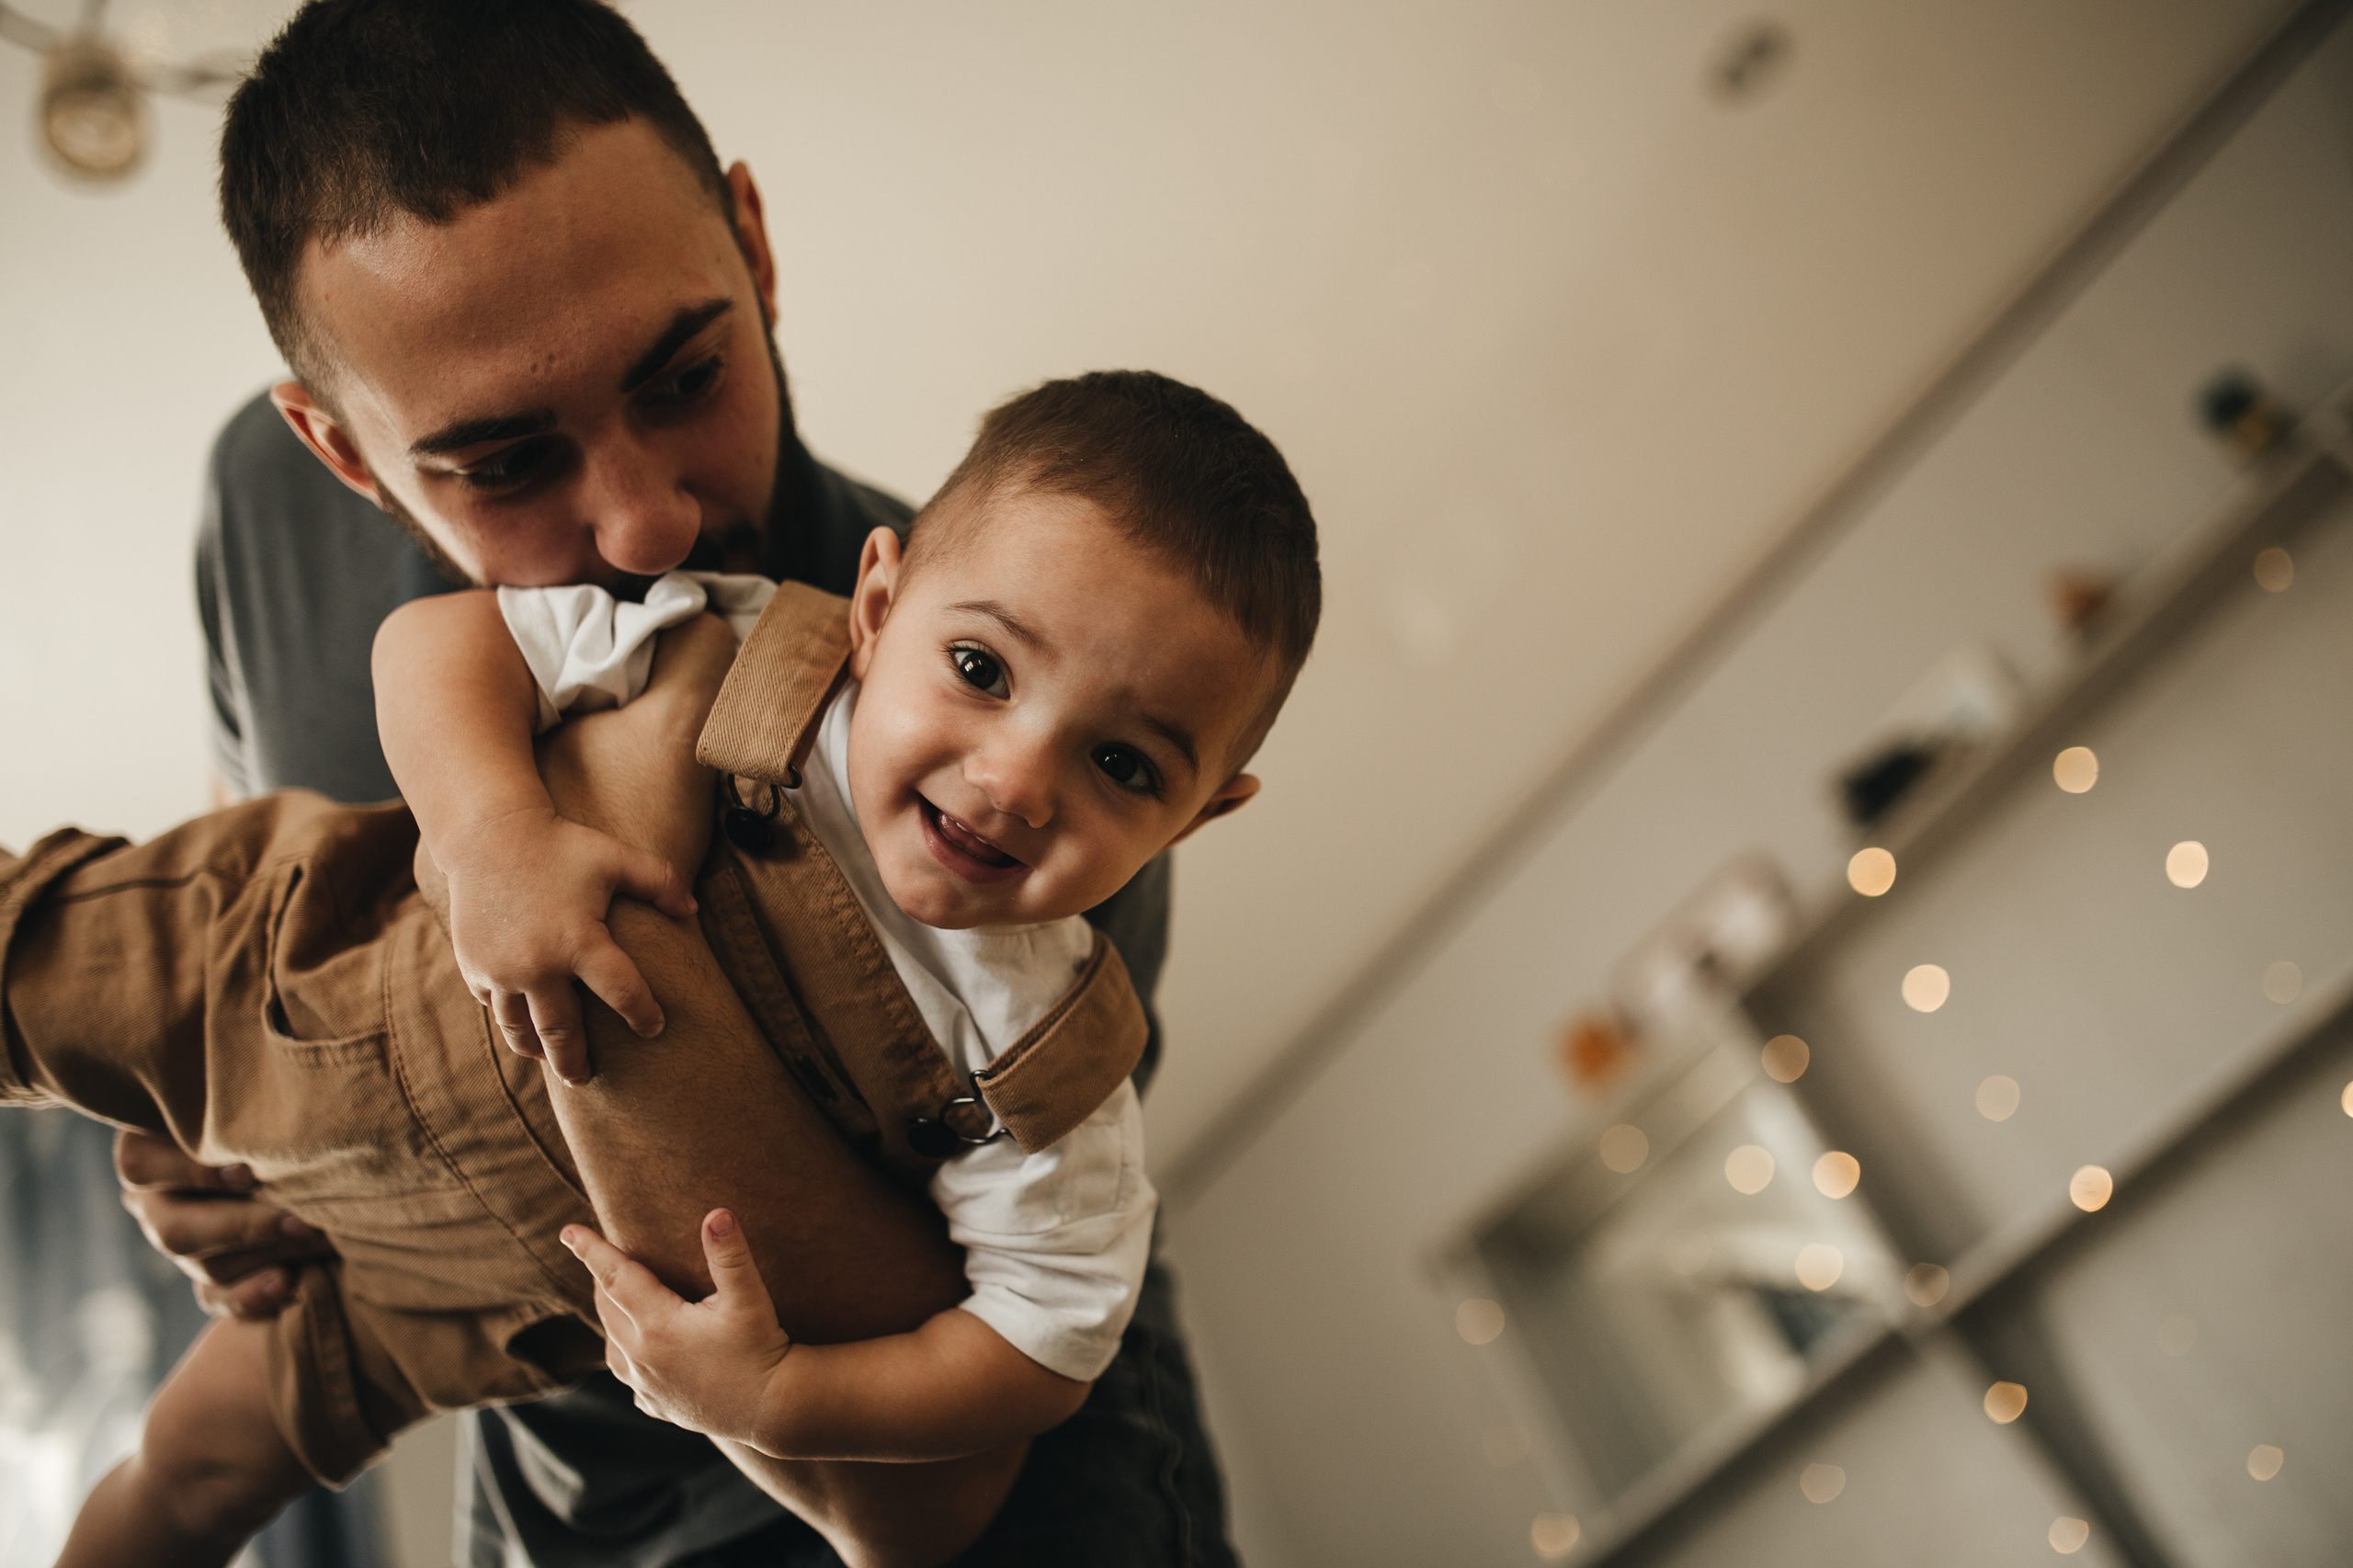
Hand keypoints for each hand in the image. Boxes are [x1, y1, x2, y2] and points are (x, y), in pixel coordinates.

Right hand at [114, 1129, 334, 1318]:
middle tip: (302, 1220)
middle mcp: (157, 1198)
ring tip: (318, 1239)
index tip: (248, 1172)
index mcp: (153, 1146)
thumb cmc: (275, 1111)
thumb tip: (283, 1125)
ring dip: (265, 1256)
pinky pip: (216, 1297)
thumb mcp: (254, 1103)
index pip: (140, 1165)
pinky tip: (287, 1283)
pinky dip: (252, 1295)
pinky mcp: (207, 1277)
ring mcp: (181, 1240)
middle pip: (175, 1229)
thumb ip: (250, 1113)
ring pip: (203, 1265)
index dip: (191, 1173)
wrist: (311, 1152)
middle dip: (244, 1227)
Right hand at [442, 805, 697, 1084]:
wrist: (487, 836)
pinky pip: (495, 1004)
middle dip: (577, 1063)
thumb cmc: (561, 845)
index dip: (643, 1014)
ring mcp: (501, 970)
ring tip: (553, 1063)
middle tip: (588, 1080)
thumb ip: (659, 881)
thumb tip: (693, 909)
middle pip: (563, 1033)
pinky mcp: (475, 966)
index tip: (654, 1028)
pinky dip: (511, 1018)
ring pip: (521, 1029)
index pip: (623, 993)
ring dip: (538, 1051)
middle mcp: (538, 965)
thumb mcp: (615, 857)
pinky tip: (524, 1026)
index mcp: (580, 941)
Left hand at [562, 1209, 790, 1442]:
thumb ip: (730, 1255)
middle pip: (607, 1308)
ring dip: (610, 1316)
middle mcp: (642, 1356)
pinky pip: (627, 1375)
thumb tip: (716, 1213)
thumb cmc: (762, 1349)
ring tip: (615, 1296)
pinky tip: (637, 1350)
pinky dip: (623, 1355)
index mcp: (657, 1325)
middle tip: (600, 1253)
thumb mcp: (749, 1299)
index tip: (568, 1231)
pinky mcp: (657, 1404)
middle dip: (601, 1278)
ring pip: (611, 1344)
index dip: (590, 1250)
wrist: (773, 1409)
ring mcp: (646, 1385)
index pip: (614, 1276)